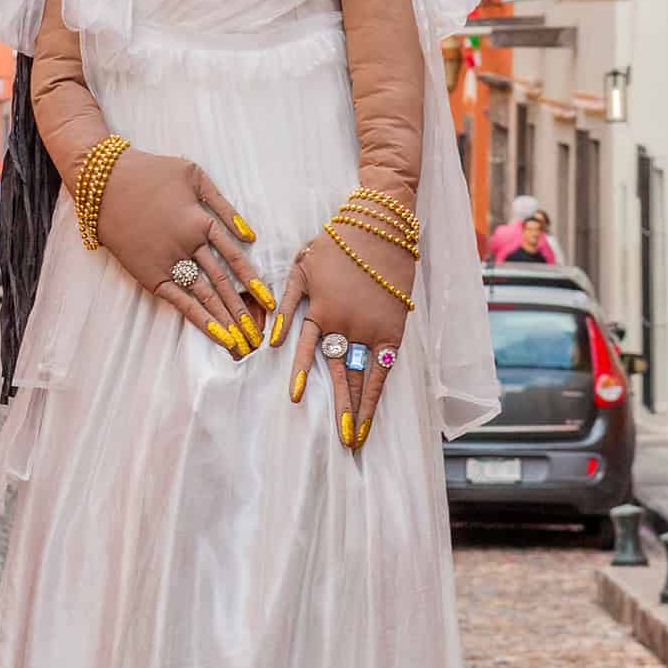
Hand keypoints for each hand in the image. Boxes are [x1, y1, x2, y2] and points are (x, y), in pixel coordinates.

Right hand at [95, 151, 271, 357]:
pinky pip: (179, 301)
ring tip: (243, 344)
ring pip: (205, 297)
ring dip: (226, 321)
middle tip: (258, 336)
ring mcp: (168, 262)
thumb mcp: (194, 175)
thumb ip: (223, 203)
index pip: (236, 258)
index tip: (270, 303)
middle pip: (223, 284)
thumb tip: (249, 234)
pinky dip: (199, 318)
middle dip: (243, 312)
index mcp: (201, 221)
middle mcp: (188, 246)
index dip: (254, 282)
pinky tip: (217, 334)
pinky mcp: (149, 274)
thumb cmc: (150, 172)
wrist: (104, 182)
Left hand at [274, 209, 413, 446]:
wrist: (380, 226)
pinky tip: (373, 411)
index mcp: (319, 310)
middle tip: (339, 441)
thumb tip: (275, 340)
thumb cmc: (336, 242)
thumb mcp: (302, 267)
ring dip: (358, 409)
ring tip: (355, 437)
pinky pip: (384, 367)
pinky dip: (378, 390)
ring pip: (362, 377)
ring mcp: (369, 329)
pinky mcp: (392, 329)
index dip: (302, 374)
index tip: (296, 399)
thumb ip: (286, 304)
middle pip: (339, 375)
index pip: (307, 350)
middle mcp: (344, 326)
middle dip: (339, 409)